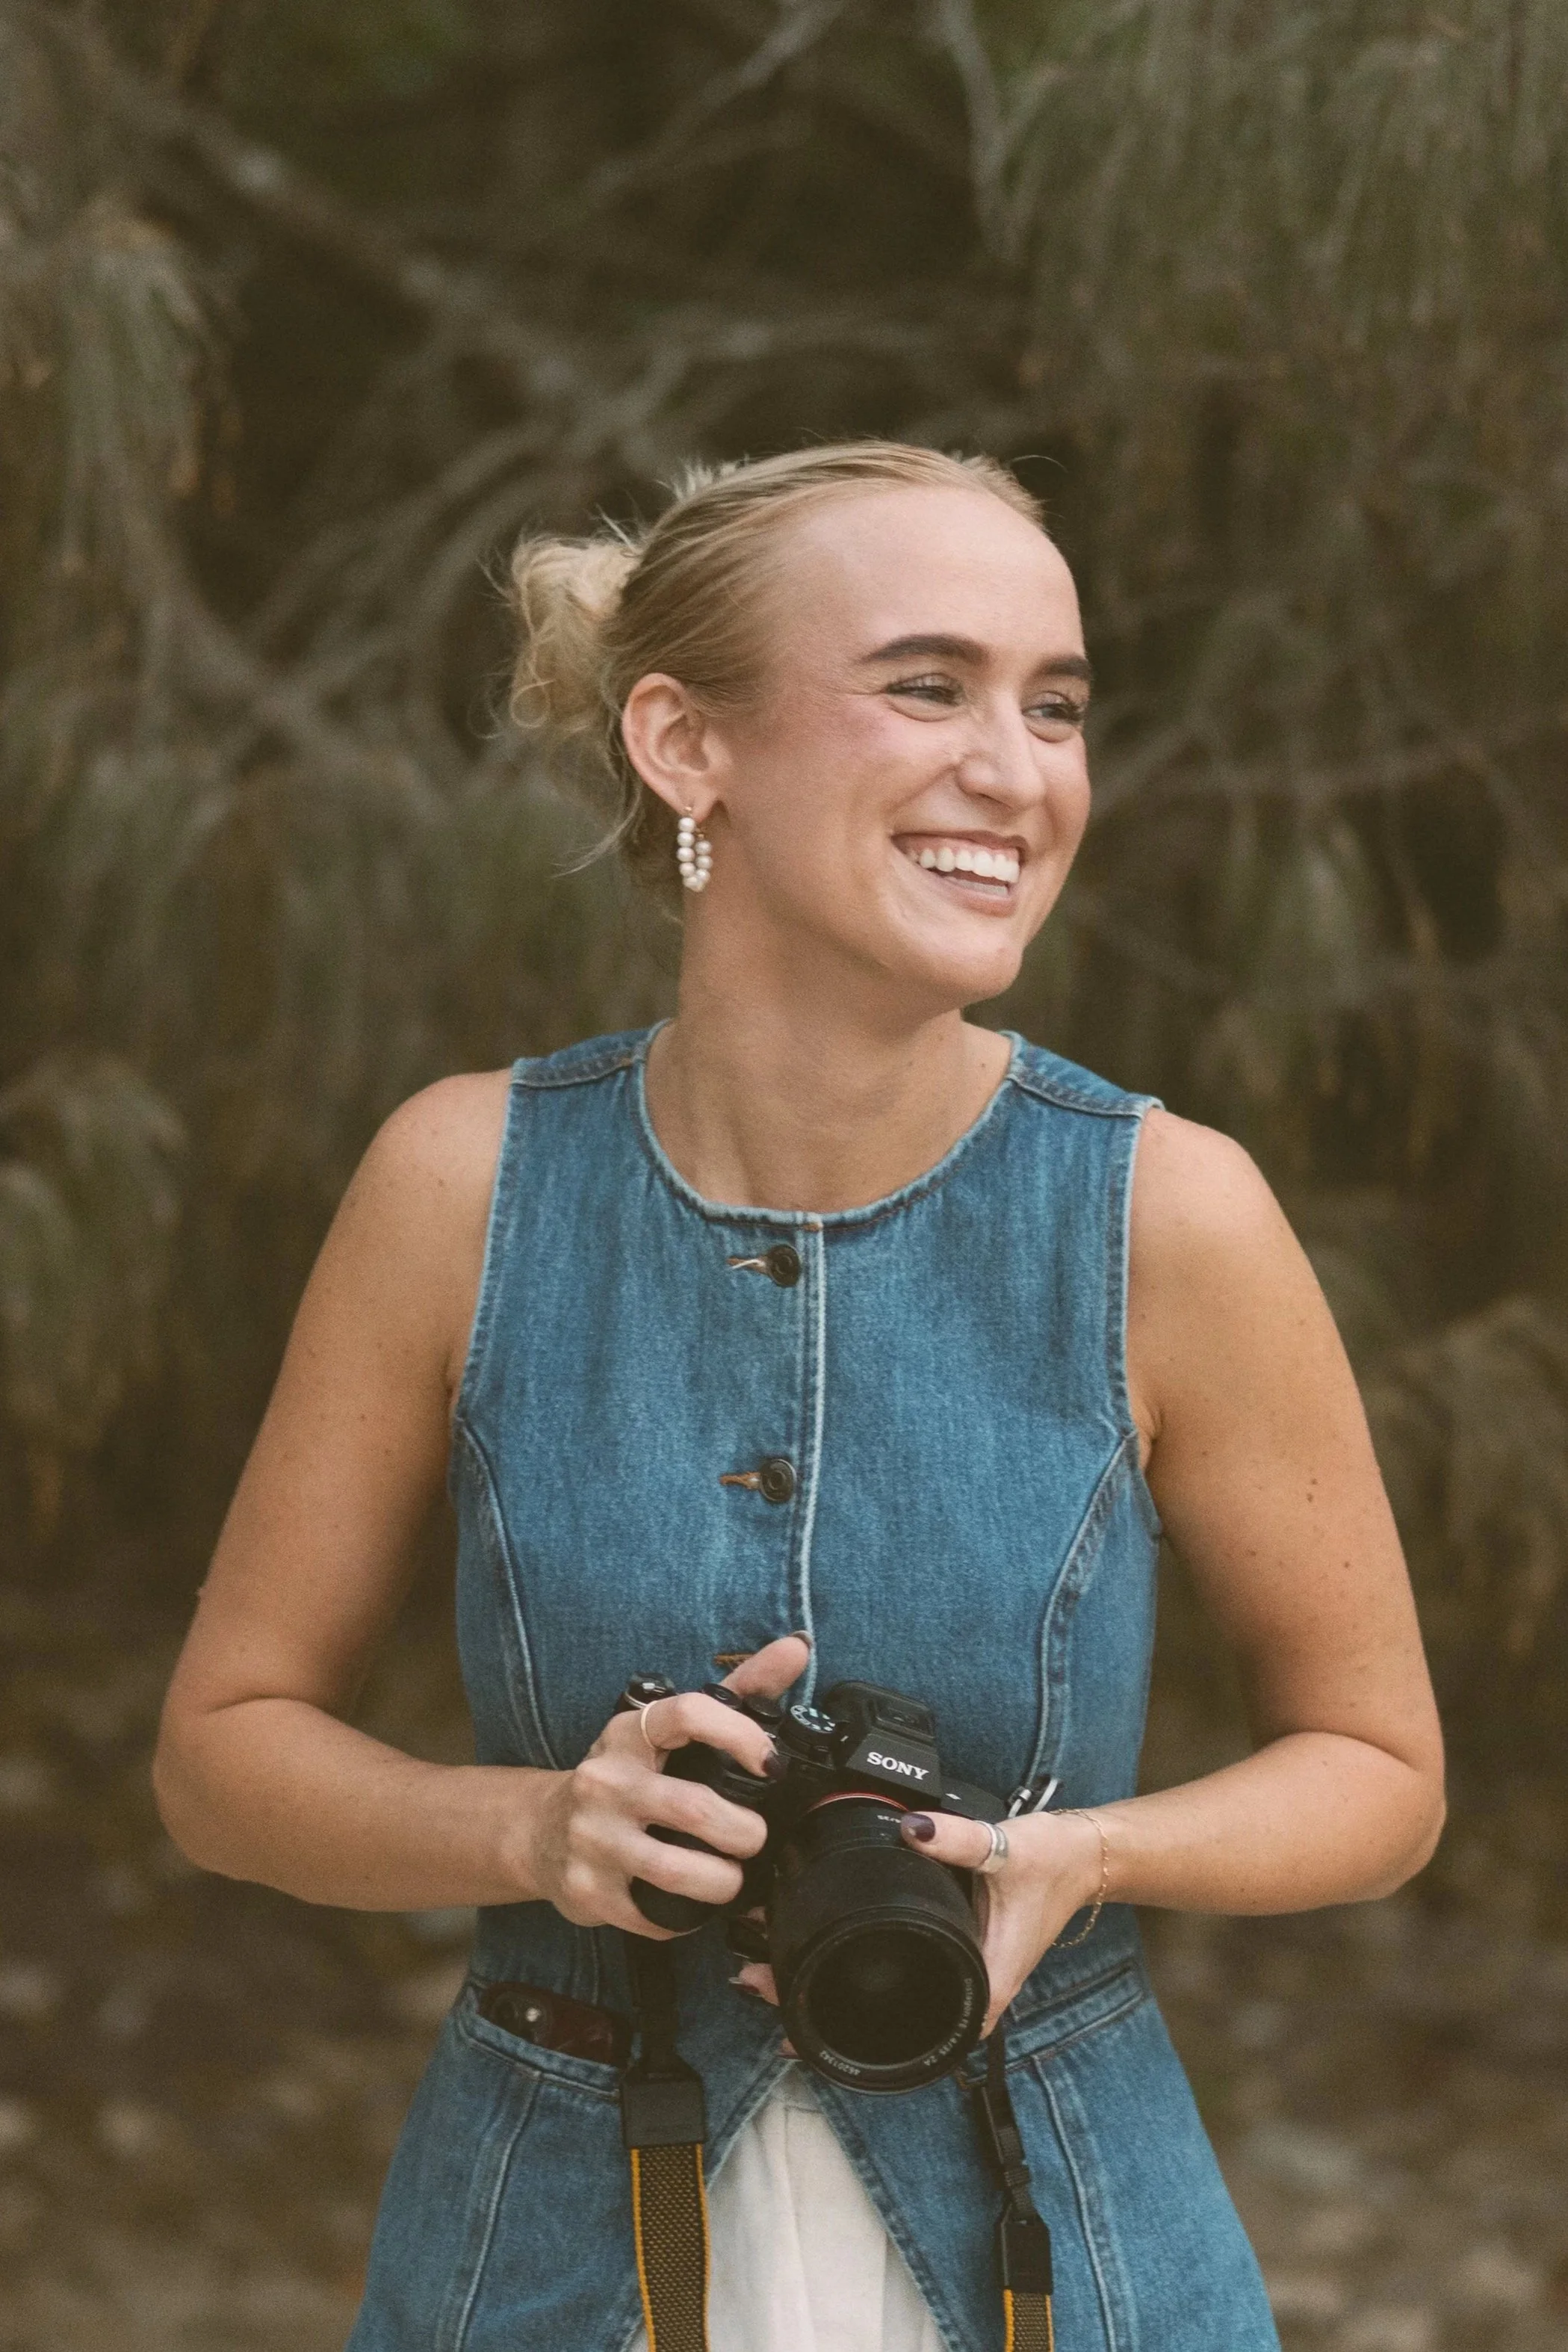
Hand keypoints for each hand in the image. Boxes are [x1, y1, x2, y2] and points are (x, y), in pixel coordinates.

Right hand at [521, 1636, 810, 1936]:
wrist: (542, 1830)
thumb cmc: (626, 1775)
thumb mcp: (669, 1729)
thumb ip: (738, 1691)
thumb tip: (797, 1647)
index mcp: (631, 1733)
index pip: (688, 1714)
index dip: (741, 1736)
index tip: (771, 1765)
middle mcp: (606, 1780)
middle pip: (694, 1808)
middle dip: (743, 1833)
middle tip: (755, 1840)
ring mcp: (591, 1837)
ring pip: (673, 1869)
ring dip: (721, 1882)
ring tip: (733, 1880)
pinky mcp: (586, 1889)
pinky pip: (651, 1915)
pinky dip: (684, 1918)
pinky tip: (692, 1907)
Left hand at [730, 1801, 1105, 2037]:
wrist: (1082, 1856)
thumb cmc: (1052, 1864)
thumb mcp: (1005, 1849)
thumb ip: (958, 1840)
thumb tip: (911, 1829)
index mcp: (982, 1984)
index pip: (917, 2037)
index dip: (857, 2046)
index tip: (802, 2037)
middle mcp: (969, 1990)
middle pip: (893, 2023)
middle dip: (826, 2009)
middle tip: (765, 1986)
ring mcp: (960, 1973)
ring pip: (893, 1999)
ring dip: (835, 1984)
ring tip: (774, 1969)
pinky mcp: (951, 1949)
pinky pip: (900, 1967)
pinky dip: (859, 1959)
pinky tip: (821, 1947)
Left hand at [898, 1808, 1106, 2033]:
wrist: (1086, 1852)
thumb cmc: (1052, 1859)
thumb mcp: (1001, 1847)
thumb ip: (956, 1840)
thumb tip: (913, 1830)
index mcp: (1001, 1970)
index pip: (964, 2026)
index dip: (931, 2031)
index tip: (896, 2013)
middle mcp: (1001, 1975)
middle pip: (955, 2011)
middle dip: (920, 2003)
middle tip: (880, 1976)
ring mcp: (1001, 1960)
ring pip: (961, 1984)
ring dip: (933, 1974)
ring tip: (890, 1955)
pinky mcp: (998, 1941)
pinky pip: (966, 1957)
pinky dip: (946, 1948)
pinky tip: (922, 1927)